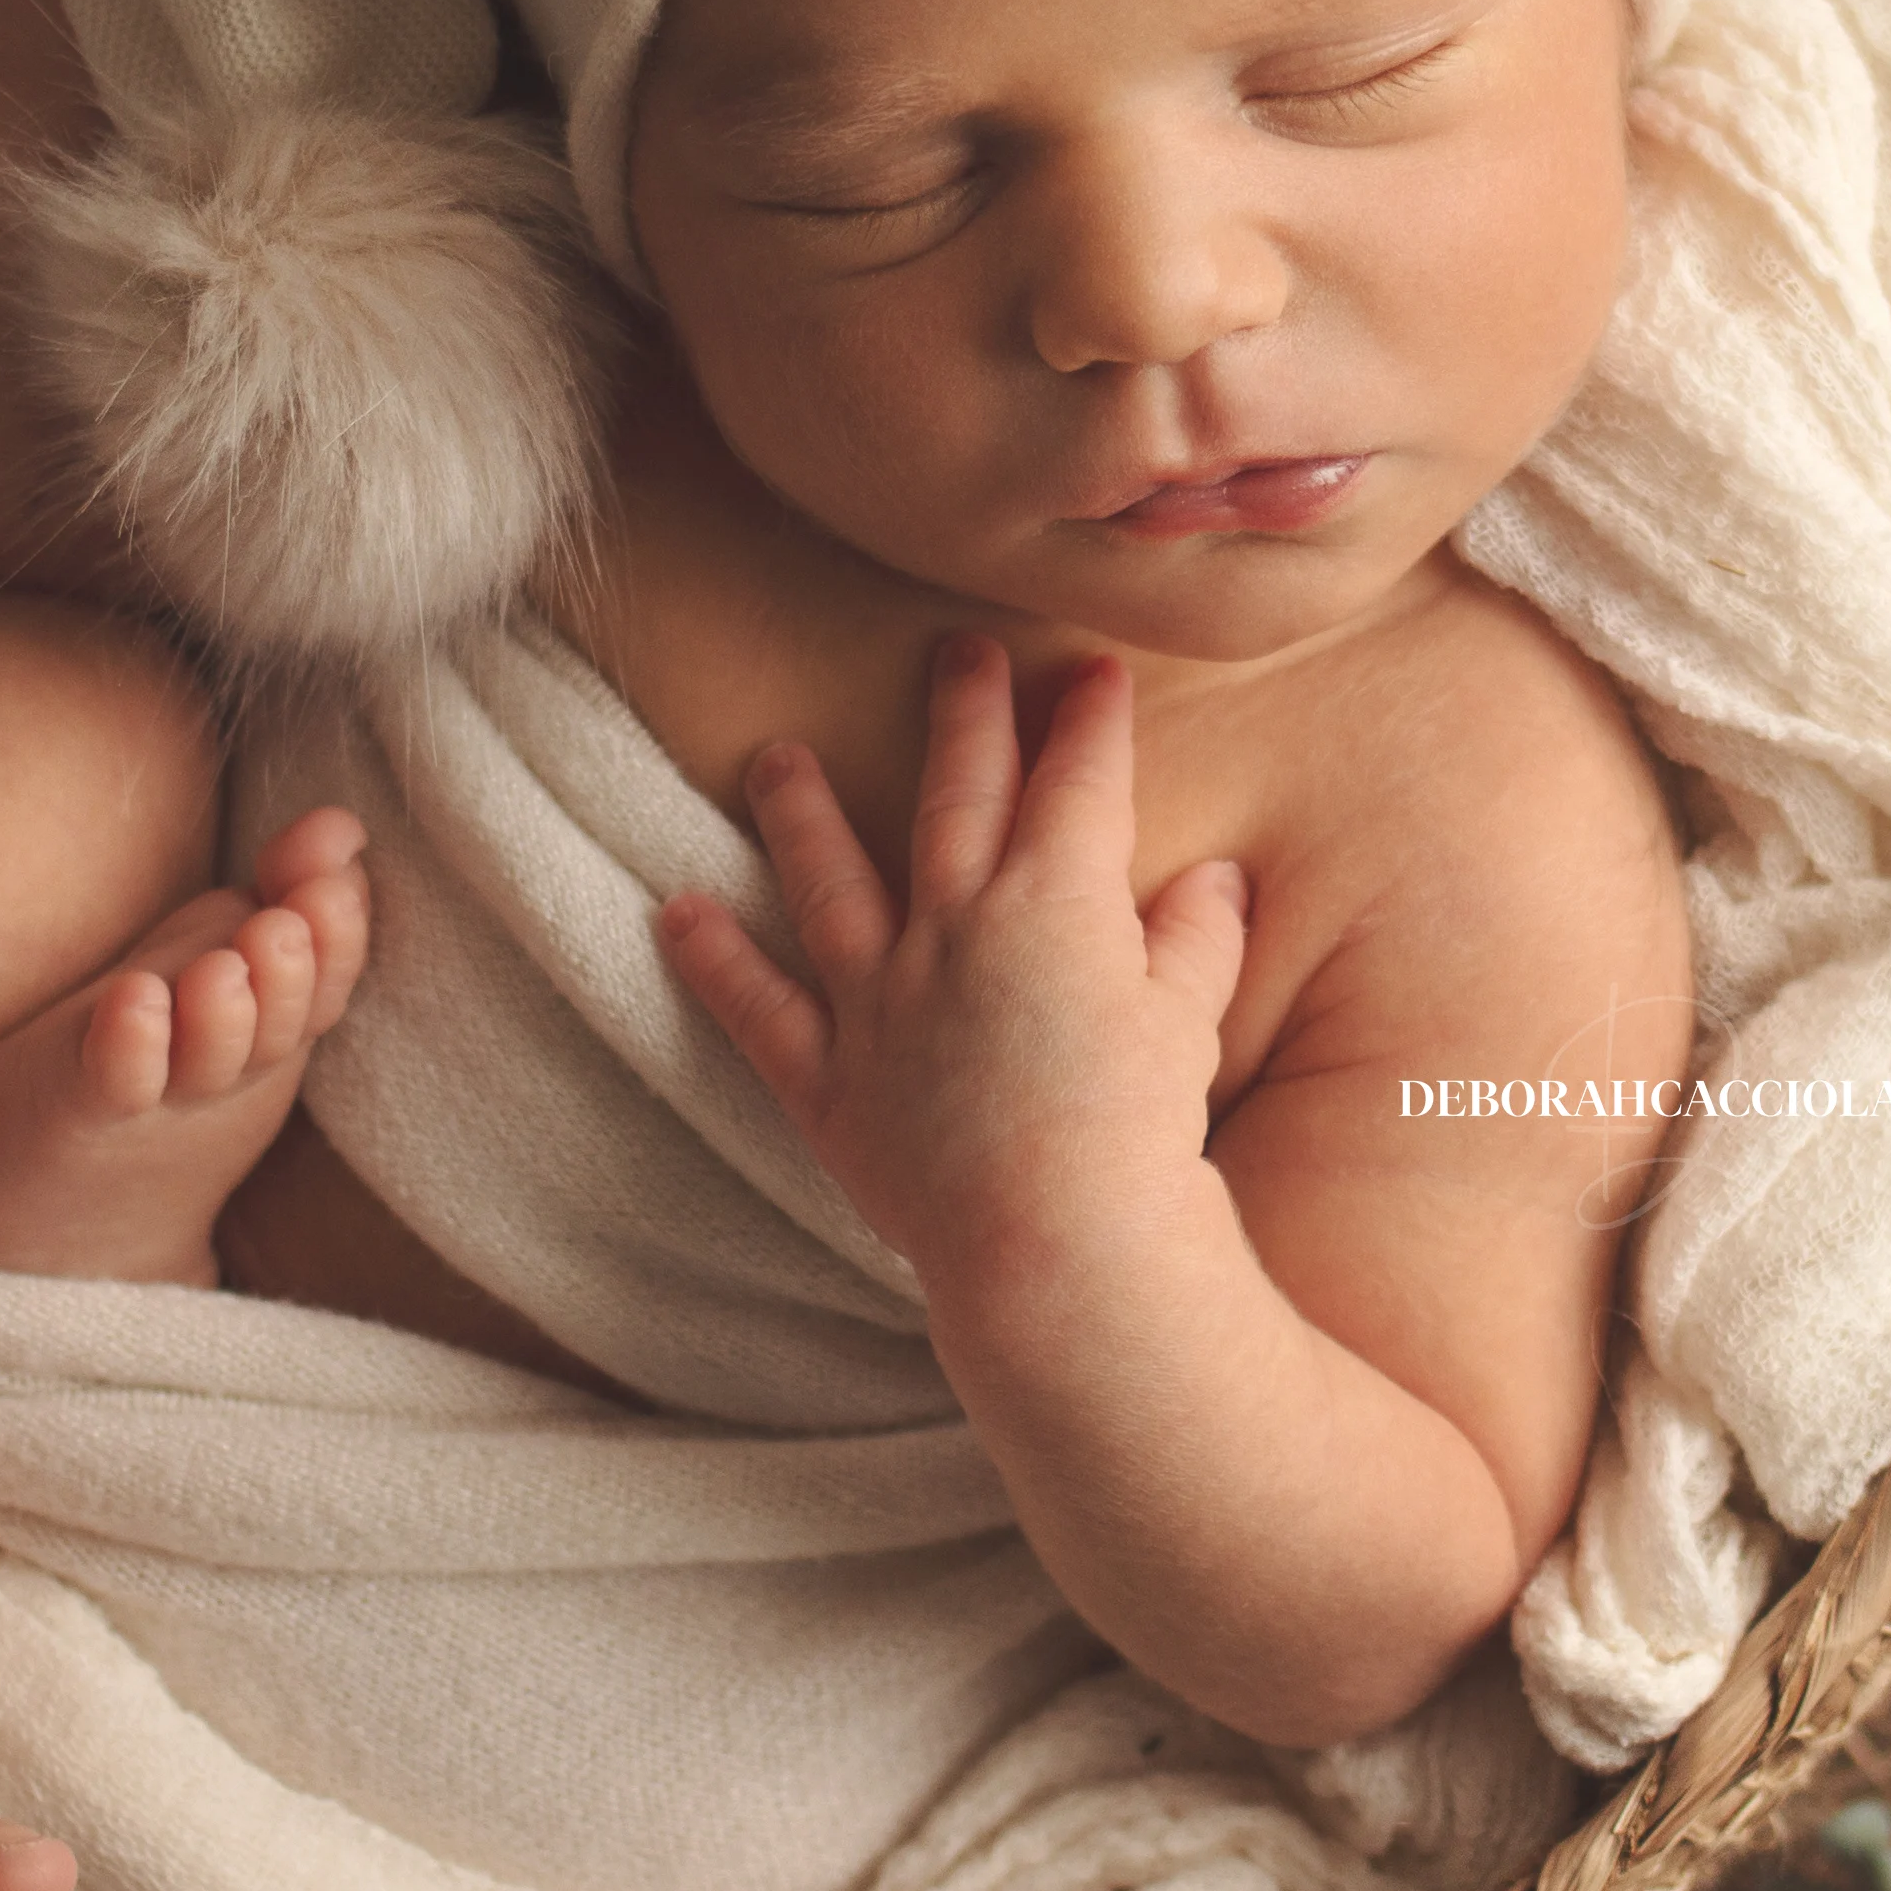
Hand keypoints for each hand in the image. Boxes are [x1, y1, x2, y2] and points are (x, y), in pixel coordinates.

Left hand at [654, 633, 1250, 1296]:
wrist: (1057, 1241)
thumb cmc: (1136, 1131)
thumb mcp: (1187, 1022)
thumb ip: (1195, 940)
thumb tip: (1216, 880)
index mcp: (1056, 903)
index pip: (1077, 784)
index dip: (1088, 722)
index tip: (1090, 671)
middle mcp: (956, 928)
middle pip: (955, 797)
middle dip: (963, 715)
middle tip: (955, 649)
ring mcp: (882, 1000)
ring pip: (830, 881)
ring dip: (800, 812)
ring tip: (774, 756)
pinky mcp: (831, 1080)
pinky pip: (760, 1011)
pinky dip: (714, 961)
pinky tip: (674, 913)